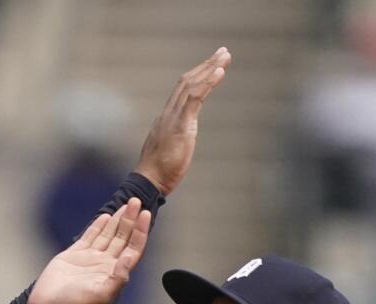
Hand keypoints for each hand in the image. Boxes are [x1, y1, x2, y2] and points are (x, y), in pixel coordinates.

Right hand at [25, 198, 150, 303]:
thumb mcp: (101, 295)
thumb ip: (118, 278)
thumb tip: (129, 257)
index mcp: (114, 272)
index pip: (133, 248)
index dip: (140, 231)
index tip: (145, 214)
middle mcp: (105, 264)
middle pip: (123, 237)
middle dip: (131, 220)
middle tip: (136, 202)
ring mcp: (91, 258)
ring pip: (109, 234)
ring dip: (118, 220)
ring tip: (127, 205)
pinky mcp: (75, 255)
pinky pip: (91, 236)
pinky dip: (98, 226)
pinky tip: (106, 216)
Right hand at [134, 47, 231, 195]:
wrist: (149, 180)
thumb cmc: (159, 170)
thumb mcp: (170, 148)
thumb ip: (176, 136)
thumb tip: (181, 135)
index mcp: (168, 116)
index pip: (183, 88)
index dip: (198, 74)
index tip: (213, 64)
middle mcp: (169, 111)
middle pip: (188, 80)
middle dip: (207, 64)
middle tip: (223, 51)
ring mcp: (174, 117)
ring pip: (192, 84)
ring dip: (210, 68)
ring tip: (225, 56)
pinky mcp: (180, 125)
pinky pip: (195, 97)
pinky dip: (208, 83)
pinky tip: (220, 72)